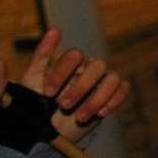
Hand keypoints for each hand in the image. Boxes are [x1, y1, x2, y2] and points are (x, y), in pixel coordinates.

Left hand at [19, 29, 129, 143]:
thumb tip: (55, 29)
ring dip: (96, 99)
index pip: (75, 55)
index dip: (61, 73)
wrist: (49, 128)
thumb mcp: (34, 79)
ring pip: (112, 79)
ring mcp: (103, 80)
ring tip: (80, 116)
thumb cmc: (39, 101)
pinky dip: (114, 100)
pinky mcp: (113, 94)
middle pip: (97, 66)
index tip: (47, 92)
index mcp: (72, 60)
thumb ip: (43, 55)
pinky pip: (123, 89)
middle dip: (80, 88)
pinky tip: (100, 113)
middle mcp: (90, 67)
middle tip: (63, 105)